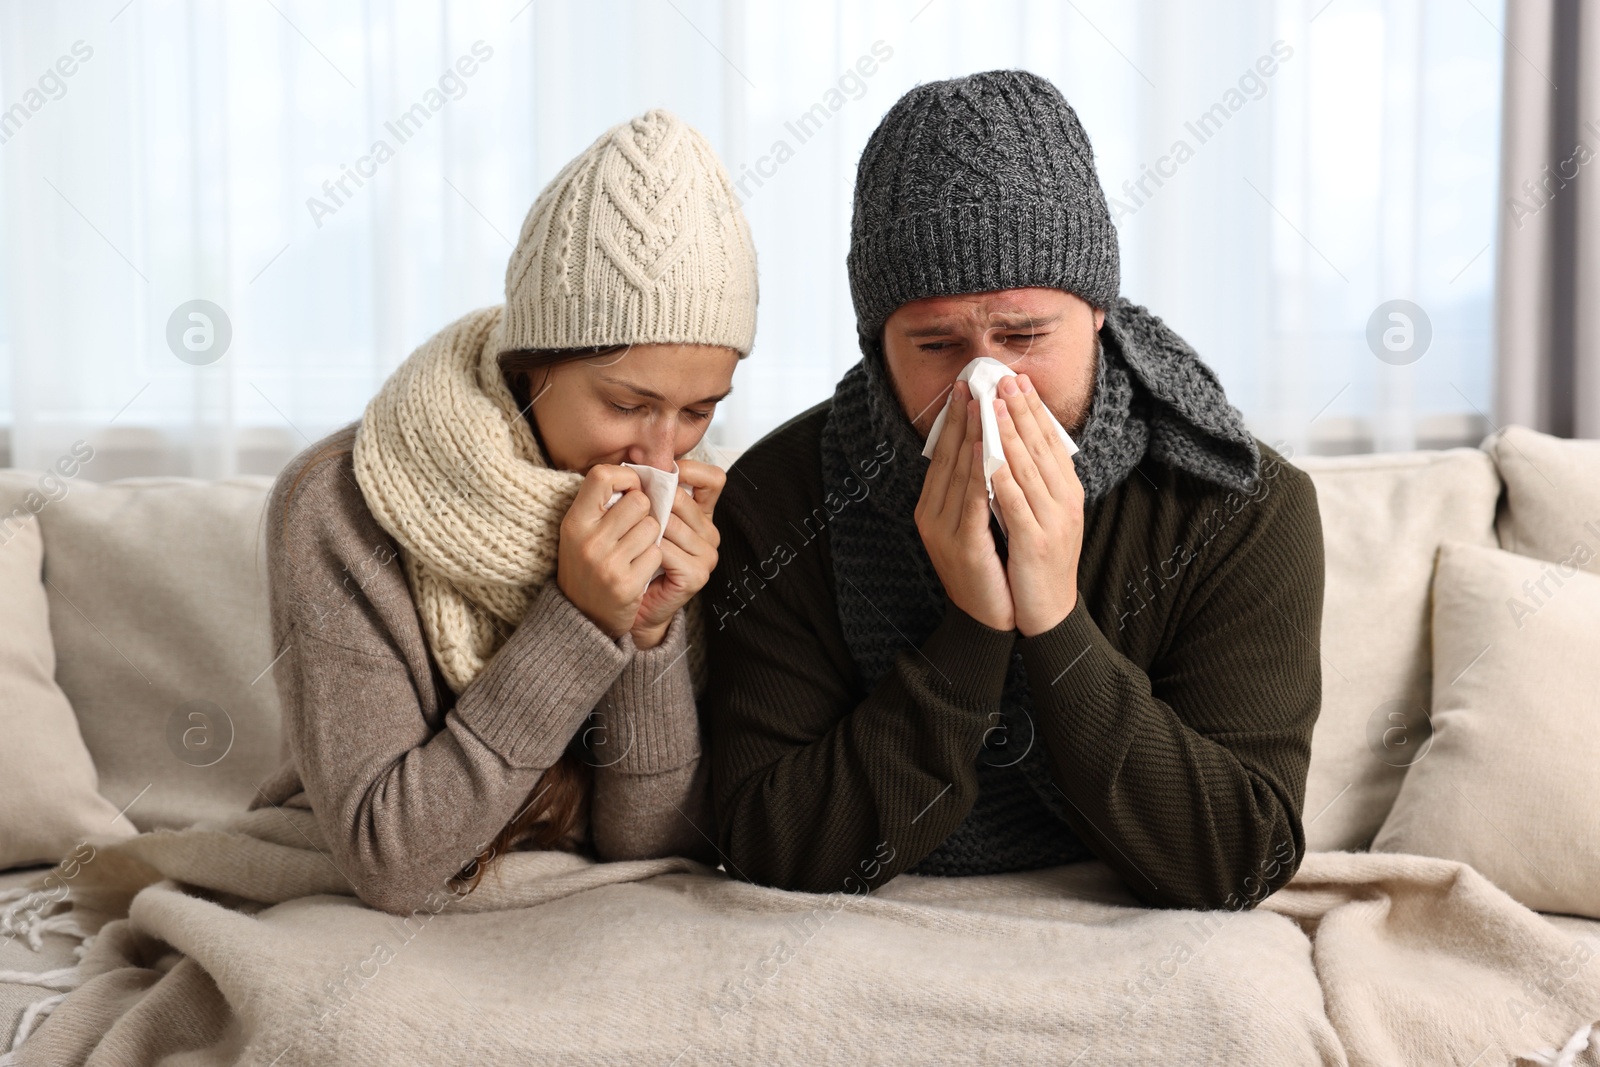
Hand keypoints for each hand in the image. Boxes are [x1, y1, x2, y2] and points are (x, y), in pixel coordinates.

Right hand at [557, 465, 663, 638]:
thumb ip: (601, 503)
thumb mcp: (580, 531)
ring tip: (635, 550)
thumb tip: (638, 474)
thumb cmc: (586, 565)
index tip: (630, 491)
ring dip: (651, 537)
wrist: (581, 617)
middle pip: (639, 501)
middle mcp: (588, 541)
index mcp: (575, 522)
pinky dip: (653, 559)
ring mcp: (607, 564)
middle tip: (634, 527)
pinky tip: (638, 569)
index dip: (625, 478)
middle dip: (644, 512)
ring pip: (653, 527)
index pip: (602, 476)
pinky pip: (656, 554)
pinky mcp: (626, 585)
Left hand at [630, 459, 725, 648]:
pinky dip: (646, 550)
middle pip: (682, 500)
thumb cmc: (635, 557)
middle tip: (630, 514)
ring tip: (630, 539)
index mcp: (702, 514)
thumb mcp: (644, 517)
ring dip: (645, 530)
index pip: (714, 479)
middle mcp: (711, 533)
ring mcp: (708, 555)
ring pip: (671, 524)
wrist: (634, 604)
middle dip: (653, 503)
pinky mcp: (697, 574)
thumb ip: (652, 492)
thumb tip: (640, 465)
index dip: (690, 471)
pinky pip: (666, 549)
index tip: (662, 475)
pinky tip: (638, 556)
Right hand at [913, 379, 1015, 630]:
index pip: (944, 455)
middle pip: (947, 457)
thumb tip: (983, 449)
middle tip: (971, 381)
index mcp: (932, 508)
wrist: (987, 621)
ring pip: (959, 473)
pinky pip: (971, 501)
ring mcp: (943, 531)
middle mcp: (931, 515)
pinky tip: (983, 447)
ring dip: (971, 434)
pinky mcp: (962, 546)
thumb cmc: (989, 571)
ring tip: (982, 402)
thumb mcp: (977, 524)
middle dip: (961, 417)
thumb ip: (974, 490)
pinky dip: (977, 472)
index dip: (955, 420)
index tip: (967, 388)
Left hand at [988, 373, 1083, 635]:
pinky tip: (985, 455)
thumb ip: (1030, 485)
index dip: (1033, 410)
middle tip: (1003, 377)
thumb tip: (1012, 448)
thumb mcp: (1039, 517)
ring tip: (991, 403)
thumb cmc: (1037, 565)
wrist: (1048, 613)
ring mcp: (1052, 522)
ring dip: (1007, 433)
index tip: (1016, 380)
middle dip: (1019, 410)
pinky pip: (1013, 503)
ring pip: (1026, 468)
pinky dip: (998, 477)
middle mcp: (1065, 502)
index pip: (1050, 442)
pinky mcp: (1035, 543)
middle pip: (1040, 447)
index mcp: (1068, 493)